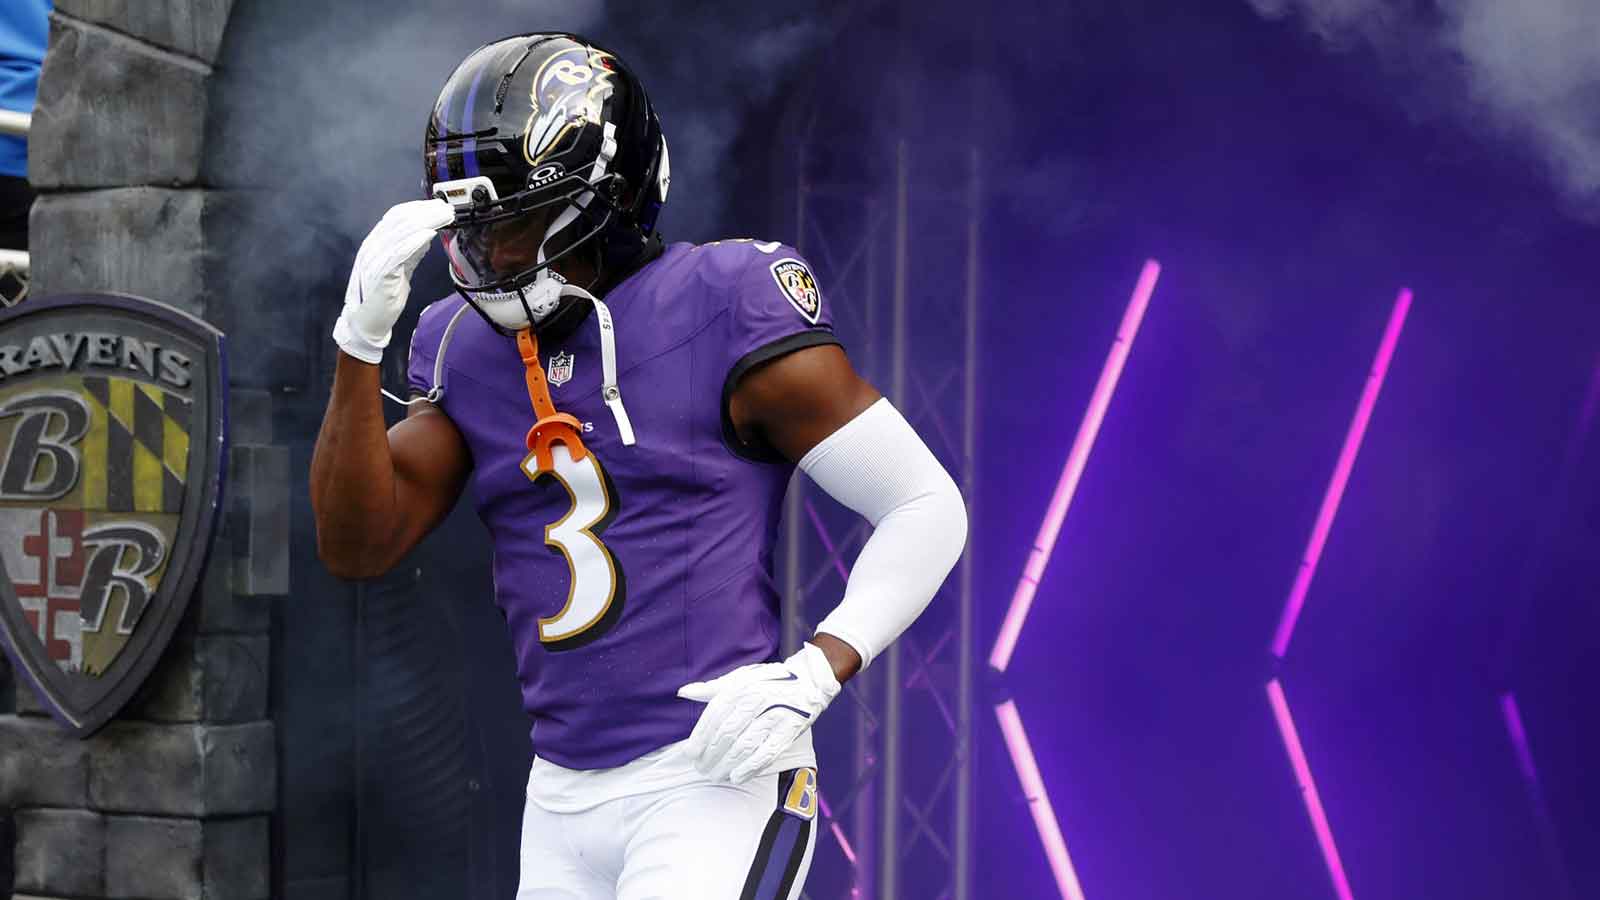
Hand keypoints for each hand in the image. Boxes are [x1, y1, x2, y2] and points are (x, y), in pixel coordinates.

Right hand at [332, 199, 454, 363]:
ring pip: (400, 232)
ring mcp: (374, 258)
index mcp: (376, 243)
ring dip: (425, 222)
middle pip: (400, 220)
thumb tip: (426, 235)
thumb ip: (410, 252)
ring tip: (443, 217)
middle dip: (426, 212)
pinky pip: (397, 253)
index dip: (418, 208)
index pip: (396, 216)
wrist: (367, 322)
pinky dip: (413, 241)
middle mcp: (373, 246)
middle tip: (447, 209)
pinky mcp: (380, 274)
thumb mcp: (401, 269)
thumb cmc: (383, 297)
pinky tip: (428, 234)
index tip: (439, 206)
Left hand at [676, 642, 840, 783]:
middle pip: (727, 733)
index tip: (690, 754)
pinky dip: (751, 767)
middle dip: (711, 755)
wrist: (809, 681)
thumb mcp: (739, 678)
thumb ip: (711, 688)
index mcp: (741, 686)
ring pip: (745, 746)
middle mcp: (757, 700)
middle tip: (701, 769)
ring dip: (727, 764)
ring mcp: (775, 715)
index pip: (715, 715)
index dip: (700, 737)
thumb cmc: (768, 681)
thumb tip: (683, 693)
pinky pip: (767, 753)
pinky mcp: (790, 730)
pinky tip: (737, 777)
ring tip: (715, 776)